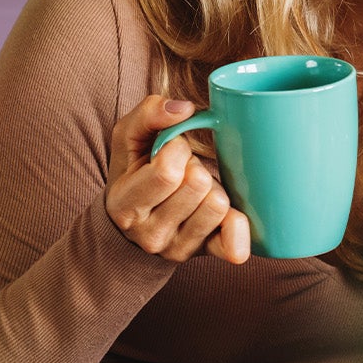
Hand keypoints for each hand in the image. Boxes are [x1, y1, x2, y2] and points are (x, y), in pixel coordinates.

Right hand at [106, 95, 250, 263]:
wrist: (133, 221)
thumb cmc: (134, 171)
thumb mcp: (128, 138)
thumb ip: (148, 113)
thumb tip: (184, 109)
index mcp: (125, 205)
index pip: (167, 172)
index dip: (176, 149)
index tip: (171, 149)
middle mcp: (149, 234)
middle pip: (197, 185)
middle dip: (196, 167)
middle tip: (184, 170)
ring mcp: (177, 249)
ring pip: (218, 205)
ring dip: (213, 188)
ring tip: (195, 190)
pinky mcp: (203, 254)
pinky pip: (232, 243)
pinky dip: (238, 230)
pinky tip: (231, 218)